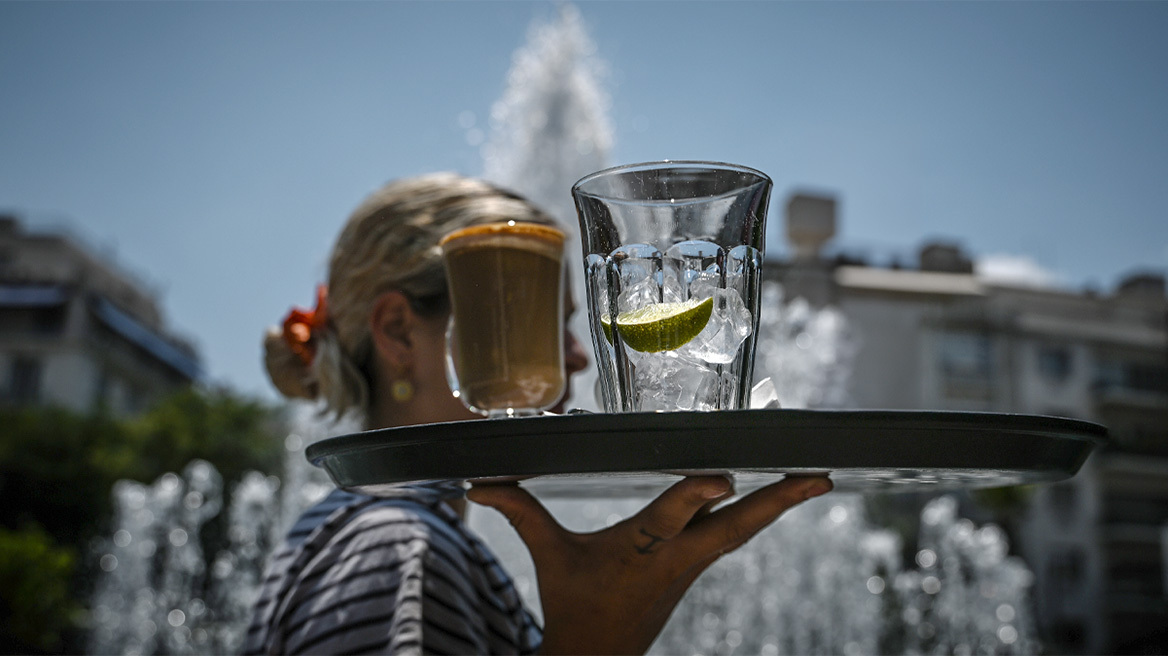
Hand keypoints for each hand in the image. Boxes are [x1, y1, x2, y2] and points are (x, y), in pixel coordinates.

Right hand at [467, 475, 832, 654]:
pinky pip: (732, 536)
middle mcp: (675, 558)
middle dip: (776, 503)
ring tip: (817, 479)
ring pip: (741, 531)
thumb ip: (521, 513)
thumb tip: (479, 485)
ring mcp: (690, 566)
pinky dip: (760, 515)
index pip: (670, 517)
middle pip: (733, 527)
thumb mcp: (548, 557)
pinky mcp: (694, 568)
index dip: (695, 497)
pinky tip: (783, 496)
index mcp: (640, 551)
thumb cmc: (574, 606)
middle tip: (818, 477)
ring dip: (779, 506)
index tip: (720, 479)